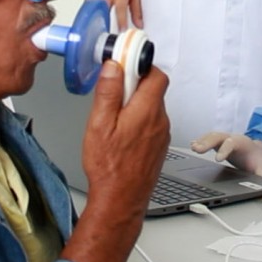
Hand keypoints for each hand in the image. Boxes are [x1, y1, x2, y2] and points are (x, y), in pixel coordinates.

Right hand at [62, 62, 168, 261]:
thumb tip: (113, 67)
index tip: (123, 62)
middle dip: (133, 84)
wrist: (121, 200)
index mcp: (147, 110)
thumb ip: (107, 93)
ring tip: (112, 117)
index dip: (140, 64)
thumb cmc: (109, 167)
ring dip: (134, 103)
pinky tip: (120, 132)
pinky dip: (138, 118)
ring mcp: (161, 133)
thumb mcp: (99, 125)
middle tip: (111, 93)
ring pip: (151, 105)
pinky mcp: (158, 144)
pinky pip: (151, 121)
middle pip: (153, 87)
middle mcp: (159, 119)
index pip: (155, 73)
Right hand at [87, 0, 141, 30]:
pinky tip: (89, 23)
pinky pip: (87, 7)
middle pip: (103, 10)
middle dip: (103, 24)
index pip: (120, 9)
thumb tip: (139, 25)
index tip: (121, 32)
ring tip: (94, 33)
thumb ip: (136, 10)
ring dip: (94, 21)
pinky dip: (88, 15)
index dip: (121, 22)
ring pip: (93, 10)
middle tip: (104, 37)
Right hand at [190, 132, 261, 176]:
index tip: (217, 159)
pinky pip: (208, 138)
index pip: (232, 143)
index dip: (224, 150)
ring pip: (211, 136)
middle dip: (207, 142)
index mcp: (242, 143)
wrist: (257, 152)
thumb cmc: (258, 159)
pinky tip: (192, 145)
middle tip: (197, 149)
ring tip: (192, 147)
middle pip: (218, 136)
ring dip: (201, 141)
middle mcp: (231, 138)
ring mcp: (224, 139)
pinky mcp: (218, 142)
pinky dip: (200, 141)